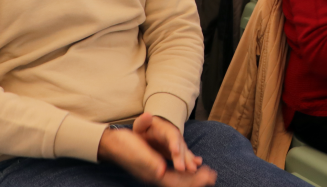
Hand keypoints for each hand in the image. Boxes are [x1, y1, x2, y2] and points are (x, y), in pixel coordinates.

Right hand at [98, 115, 214, 186]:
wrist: (113, 143)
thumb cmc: (125, 146)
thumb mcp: (138, 152)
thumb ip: (150, 162)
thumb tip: (161, 171)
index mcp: (153, 174)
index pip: (177, 183)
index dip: (192, 181)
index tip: (207, 176)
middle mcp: (156, 175)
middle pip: (180, 183)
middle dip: (196, 180)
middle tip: (213, 176)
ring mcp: (156, 171)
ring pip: (178, 178)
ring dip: (193, 176)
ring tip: (208, 173)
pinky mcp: (156, 165)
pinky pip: (174, 171)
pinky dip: (185, 170)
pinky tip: (194, 165)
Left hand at [133, 114, 204, 175]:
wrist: (150, 130)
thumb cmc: (144, 129)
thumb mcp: (141, 124)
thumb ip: (143, 122)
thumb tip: (148, 115)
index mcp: (165, 129)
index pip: (171, 135)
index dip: (174, 142)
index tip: (175, 150)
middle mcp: (174, 137)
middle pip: (180, 146)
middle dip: (182, 157)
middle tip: (182, 168)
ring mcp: (178, 145)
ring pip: (185, 152)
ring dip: (189, 161)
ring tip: (193, 169)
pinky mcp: (178, 153)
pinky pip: (186, 157)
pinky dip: (191, 161)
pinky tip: (196, 166)